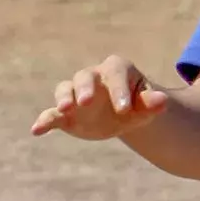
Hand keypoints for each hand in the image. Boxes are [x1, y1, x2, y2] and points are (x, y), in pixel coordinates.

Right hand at [30, 54, 170, 140]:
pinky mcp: (64, 114)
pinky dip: (44, 121)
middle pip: (84, 77)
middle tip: (87, 102)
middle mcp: (92, 78)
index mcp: (116, 70)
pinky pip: (51, 114)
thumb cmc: (137, 104)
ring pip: (65, 89)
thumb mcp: (146, 106)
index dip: (119, 91)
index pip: (116, 76)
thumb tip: (162, 101)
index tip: (124, 110)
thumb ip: (152, 103)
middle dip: (85, 88)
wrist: (122, 115)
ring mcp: (76, 94)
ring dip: (64, 98)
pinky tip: (37, 130)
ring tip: (64, 110)